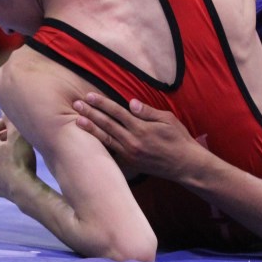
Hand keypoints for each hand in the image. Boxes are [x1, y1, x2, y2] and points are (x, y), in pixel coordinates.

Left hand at [0, 115, 36, 200]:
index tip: (11, 123)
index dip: (0, 122)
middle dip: (3, 138)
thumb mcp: (18, 135)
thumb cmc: (20, 160)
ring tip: (20, 154)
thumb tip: (3, 108)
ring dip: (5, 155)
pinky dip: (7, 169)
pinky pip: (0, 174)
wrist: (22, 189)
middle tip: (17, 137)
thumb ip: (10, 121)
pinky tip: (19, 170)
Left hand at [73, 93, 198, 181]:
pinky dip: (100, 146)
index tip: (90, 96)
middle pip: (107, 125)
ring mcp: (129, 154)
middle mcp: (133, 142)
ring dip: (90, 129)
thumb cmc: (178, 139)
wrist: (184, 165)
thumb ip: (148, 112)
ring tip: (77, 120)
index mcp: (142, 129)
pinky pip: (111, 153)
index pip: (117, 112)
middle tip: (76, 105)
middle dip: (91, 113)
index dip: (102, 103)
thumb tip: (131, 103)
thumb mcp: (167, 120)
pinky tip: (89, 141)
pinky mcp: (129, 163)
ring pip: (105, 139)